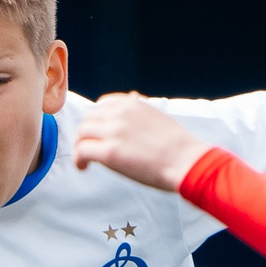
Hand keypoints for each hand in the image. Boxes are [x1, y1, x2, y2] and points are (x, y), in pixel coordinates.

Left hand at [73, 93, 209, 190]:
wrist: (187, 161)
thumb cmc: (179, 145)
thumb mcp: (158, 116)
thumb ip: (140, 109)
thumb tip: (133, 98)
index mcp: (132, 104)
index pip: (102, 104)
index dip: (97, 119)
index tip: (98, 132)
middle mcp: (119, 114)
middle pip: (88, 118)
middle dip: (86, 133)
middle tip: (88, 148)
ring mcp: (113, 132)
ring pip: (82, 134)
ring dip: (80, 146)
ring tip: (84, 160)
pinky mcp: (110, 153)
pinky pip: (82, 151)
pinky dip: (79, 160)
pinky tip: (83, 168)